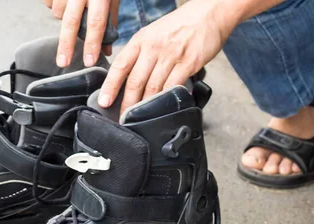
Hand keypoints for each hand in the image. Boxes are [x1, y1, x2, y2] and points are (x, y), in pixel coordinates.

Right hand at [43, 0, 116, 64]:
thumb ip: (109, 21)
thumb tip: (106, 51)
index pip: (96, 22)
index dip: (92, 43)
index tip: (89, 61)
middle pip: (71, 22)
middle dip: (66, 45)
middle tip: (63, 63)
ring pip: (57, 12)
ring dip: (62, 18)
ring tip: (72, 9)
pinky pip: (48, 2)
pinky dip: (54, 5)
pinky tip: (63, 0)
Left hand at [98, 0, 240, 113]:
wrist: (209, 13)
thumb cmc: (180, 25)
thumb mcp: (153, 33)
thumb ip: (141, 53)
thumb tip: (128, 77)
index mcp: (141, 39)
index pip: (120, 65)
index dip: (110, 86)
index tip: (104, 101)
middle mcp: (153, 47)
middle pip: (135, 81)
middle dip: (127, 104)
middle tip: (122, 119)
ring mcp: (171, 55)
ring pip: (152, 88)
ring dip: (145, 107)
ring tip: (139, 120)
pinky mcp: (188, 63)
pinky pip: (173, 87)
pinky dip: (166, 100)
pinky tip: (162, 109)